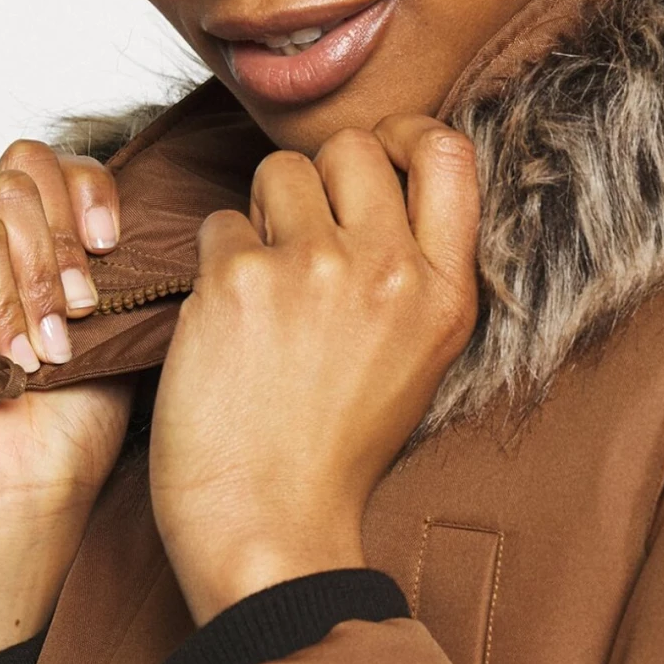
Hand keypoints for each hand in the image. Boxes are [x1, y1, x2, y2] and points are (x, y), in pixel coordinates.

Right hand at [0, 139, 131, 658]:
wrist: (32, 492)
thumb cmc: (79, 425)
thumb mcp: (129, 325)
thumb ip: (134, 260)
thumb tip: (185, 210)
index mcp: (47, 244)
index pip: (66, 166)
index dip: (96, 191)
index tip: (117, 245)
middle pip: (30, 162)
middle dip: (70, 228)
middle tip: (84, 304)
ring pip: (4, 198)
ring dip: (42, 274)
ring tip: (54, 344)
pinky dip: (4, 296)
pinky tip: (18, 353)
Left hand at [149, 116, 479, 625]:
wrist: (269, 526)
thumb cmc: (332, 453)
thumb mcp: (416, 361)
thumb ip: (413, 273)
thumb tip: (384, 178)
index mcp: (445, 294)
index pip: (448, 152)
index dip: (404, 137)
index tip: (376, 161)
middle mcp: (389, 271)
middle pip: (351, 149)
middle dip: (318, 182)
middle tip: (300, 247)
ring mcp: (314, 268)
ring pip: (278, 173)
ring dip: (261, 218)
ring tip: (263, 291)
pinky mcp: (240, 279)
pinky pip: (219, 225)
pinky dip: (215, 268)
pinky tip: (227, 329)